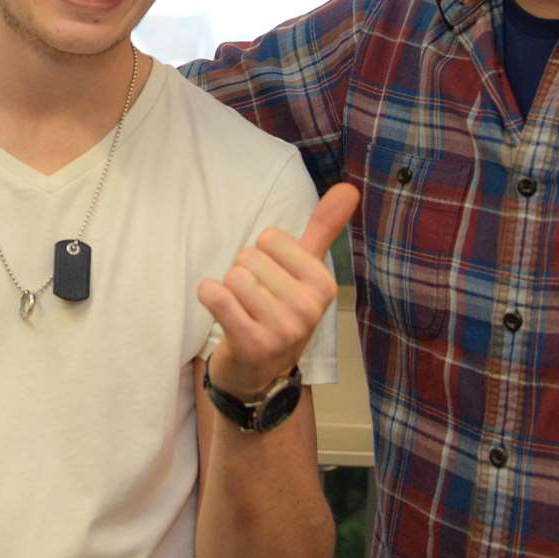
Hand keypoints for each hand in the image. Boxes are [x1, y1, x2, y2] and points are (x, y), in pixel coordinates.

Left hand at [198, 182, 358, 397]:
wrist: (261, 370)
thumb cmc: (282, 309)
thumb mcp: (306, 268)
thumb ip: (324, 227)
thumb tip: (348, 187)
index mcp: (324, 284)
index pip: (270, 237)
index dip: (263, 255)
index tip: (273, 281)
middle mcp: (308, 307)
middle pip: (248, 257)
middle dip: (244, 274)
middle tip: (256, 302)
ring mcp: (282, 329)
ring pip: (232, 275)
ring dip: (229, 290)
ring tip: (244, 311)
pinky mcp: (251, 344)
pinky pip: (215, 295)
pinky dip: (210, 297)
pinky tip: (224, 312)